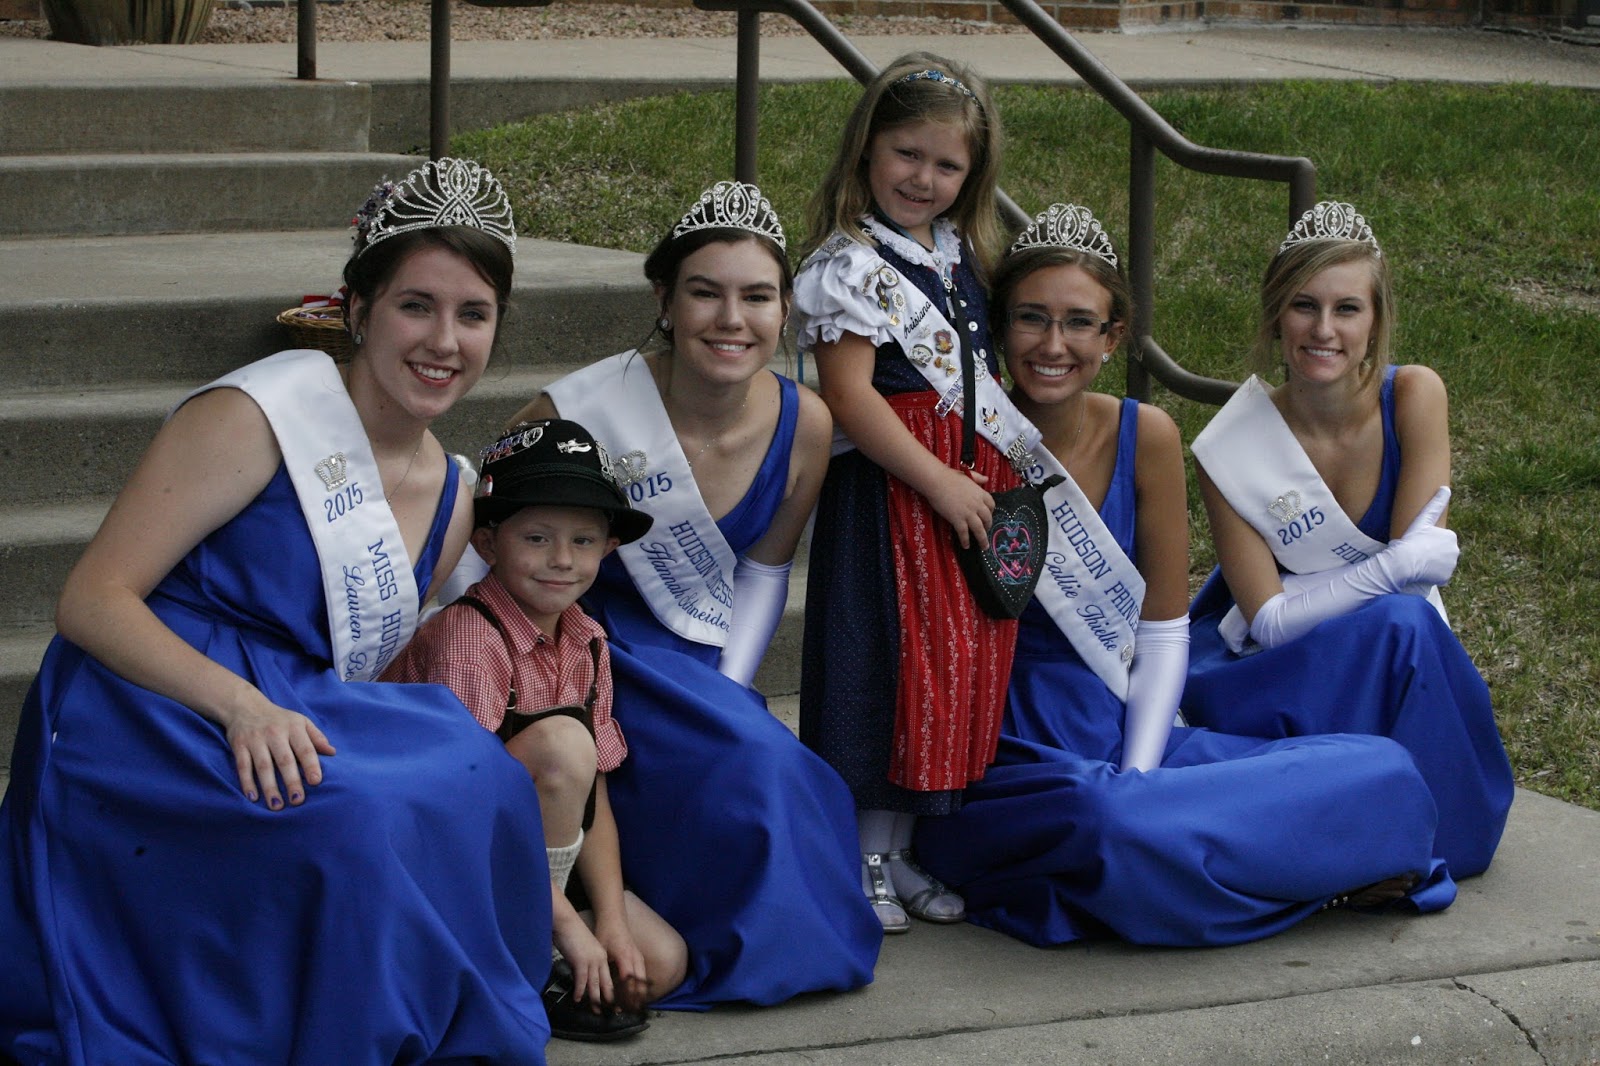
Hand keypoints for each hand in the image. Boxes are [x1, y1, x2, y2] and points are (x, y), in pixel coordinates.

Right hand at [220, 696, 335, 809]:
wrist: (245, 706)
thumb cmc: (279, 719)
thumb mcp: (301, 722)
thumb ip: (316, 737)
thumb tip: (332, 753)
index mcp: (294, 727)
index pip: (305, 748)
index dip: (311, 765)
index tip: (316, 782)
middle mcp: (275, 733)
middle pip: (285, 760)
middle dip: (292, 781)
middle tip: (298, 801)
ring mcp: (255, 739)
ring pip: (263, 766)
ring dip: (270, 787)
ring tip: (277, 806)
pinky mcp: (239, 745)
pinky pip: (243, 766)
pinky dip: (247, 782)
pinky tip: (253, 797)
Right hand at [554, 917, 613, 1010]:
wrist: (566, 922)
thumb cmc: (572, 934)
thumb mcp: (583, 950)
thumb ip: (585, 963)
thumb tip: (582, 976)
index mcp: (602, 956)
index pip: (610, 977)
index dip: (613, 991)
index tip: (616, 1003)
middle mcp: (600, 959)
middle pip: (607, 983)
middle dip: (610, 999)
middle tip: (613, 1013)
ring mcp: (592, 960)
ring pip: (595, 984)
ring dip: (595, 999)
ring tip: (595, 1011)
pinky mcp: (581, 961)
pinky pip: (581, 980)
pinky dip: (579, 991)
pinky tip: (577, 999)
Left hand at [593, 916, 649, 1012]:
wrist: (613, 918)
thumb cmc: (605, 933)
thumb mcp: (601, 951)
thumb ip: (603, 967)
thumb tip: (598, 986)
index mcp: (625, 956)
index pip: (628, 981)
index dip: (625, 995)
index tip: (621, 1006)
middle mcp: (635, 957)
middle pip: (639, 982)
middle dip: (636, 998)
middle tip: (631, 1012)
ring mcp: (639, 956)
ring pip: (643, 979)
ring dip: (640, 993)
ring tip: (637, 1007)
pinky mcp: (639, 957)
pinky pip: (643, 974)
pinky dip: (641, 985)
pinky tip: (639, 994)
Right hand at [927, 466, 993, 549]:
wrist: (937, 481)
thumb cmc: (950, 476)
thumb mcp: (968, 475)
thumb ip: (978, 478)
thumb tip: (986, 479)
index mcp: (980, 493)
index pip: (991, 505)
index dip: (991, 512)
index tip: (988, 516)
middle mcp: (977, 505)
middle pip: (988, 519)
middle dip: (988, 527)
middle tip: (986, 532)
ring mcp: (968, 513)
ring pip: (979, 529)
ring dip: (982, 539)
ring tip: (984, 547)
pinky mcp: (957, 519)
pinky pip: (964, 533)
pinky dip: (965, 540)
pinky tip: (966, 546)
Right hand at [1382, 486, 1457, 588]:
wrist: (1404, 561)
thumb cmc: (1410, 539)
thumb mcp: (1422, 519)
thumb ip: (1436, 504)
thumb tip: (1446, 488)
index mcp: (1451, 536)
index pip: (1441, 540)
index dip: (1429, 541)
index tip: (1418, 542)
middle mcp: (1455, 550)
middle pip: (1443, 552)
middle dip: (1433, 553)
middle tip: (1417, 552)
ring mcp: (1451, 565)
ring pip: (1441, 564)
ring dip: (1433, 564)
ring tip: (1418, 562)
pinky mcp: (1445, 577)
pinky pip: (1440, 576)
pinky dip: (1433, 575)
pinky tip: (1422, 572)